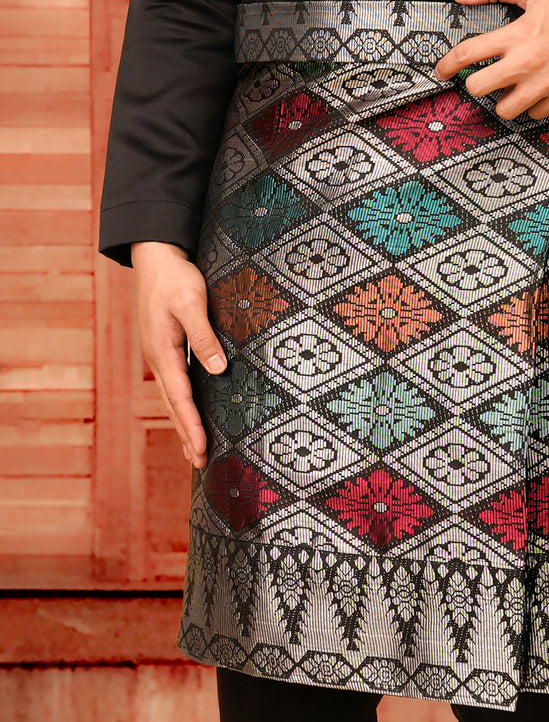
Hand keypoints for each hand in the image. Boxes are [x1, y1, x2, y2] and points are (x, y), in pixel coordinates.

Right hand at [131, 240, 226, 467]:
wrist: (156, 258)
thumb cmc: (175, 278)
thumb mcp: (192, 303)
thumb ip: (204, 337)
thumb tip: (219, 370)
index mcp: (163, 351)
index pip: (180, 398)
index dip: (192, 425)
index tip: (202, 449)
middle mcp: (159, 359)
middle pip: (173, 405)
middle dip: (186, 435)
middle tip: (200, 463)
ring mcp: (161, 356)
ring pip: (173, 398)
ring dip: (184, 424)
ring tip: (195, 450)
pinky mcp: (167, 350)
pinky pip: (176, 385)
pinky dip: (183, 405)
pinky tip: (192, 414)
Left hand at [434, 0, 548, 119]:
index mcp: (518, 34)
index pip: (469, 53)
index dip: (448, 65)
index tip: (442, 71)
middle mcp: (529, 62)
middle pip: (479, 89)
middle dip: (476, 85)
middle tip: (483, 79)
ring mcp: (546, 84)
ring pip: (504, 110)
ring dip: (503, 101)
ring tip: (513, 88)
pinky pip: (533, 115)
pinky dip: (531, 106)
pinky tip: (537, 91)